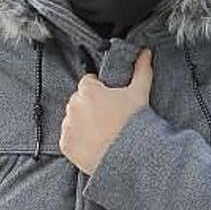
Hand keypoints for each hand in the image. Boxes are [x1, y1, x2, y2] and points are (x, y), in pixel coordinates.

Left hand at [60, 49, 153, 175]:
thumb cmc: (134, 124)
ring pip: (73, 119)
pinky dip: (78, 140)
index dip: (100, 90)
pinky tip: (94, 143)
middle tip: (108, 117)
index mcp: (88, 89)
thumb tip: (145, 52)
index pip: (88, 82)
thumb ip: (141, 69)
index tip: (110, 101)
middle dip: (90, 106)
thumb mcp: (140, 93)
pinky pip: (69, 137)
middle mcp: (73, 105)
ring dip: (83, 122)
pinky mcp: (65, 145)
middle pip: (79, 100)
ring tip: (102, 132)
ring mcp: (68, 126)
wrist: (130, 157)